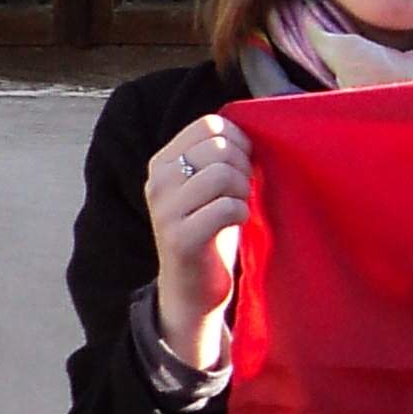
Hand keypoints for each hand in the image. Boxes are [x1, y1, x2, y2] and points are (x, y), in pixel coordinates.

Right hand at [141, 116, 251, 373]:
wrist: (192, 289)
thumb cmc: (210, 231)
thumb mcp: (208, 186)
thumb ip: (220, 155)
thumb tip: (255, 126)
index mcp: (163, 161)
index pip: (210, 124)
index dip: (240, 141)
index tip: (244, 165)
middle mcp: (157, 181)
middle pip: (220, 147)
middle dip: (244, 167)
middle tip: (243, 191)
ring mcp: (165, 209)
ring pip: (223, 174)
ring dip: (244, 191)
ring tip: (239, 207)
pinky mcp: (180, 238)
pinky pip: (228, 207)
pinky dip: (242, 213)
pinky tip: (237, 224)